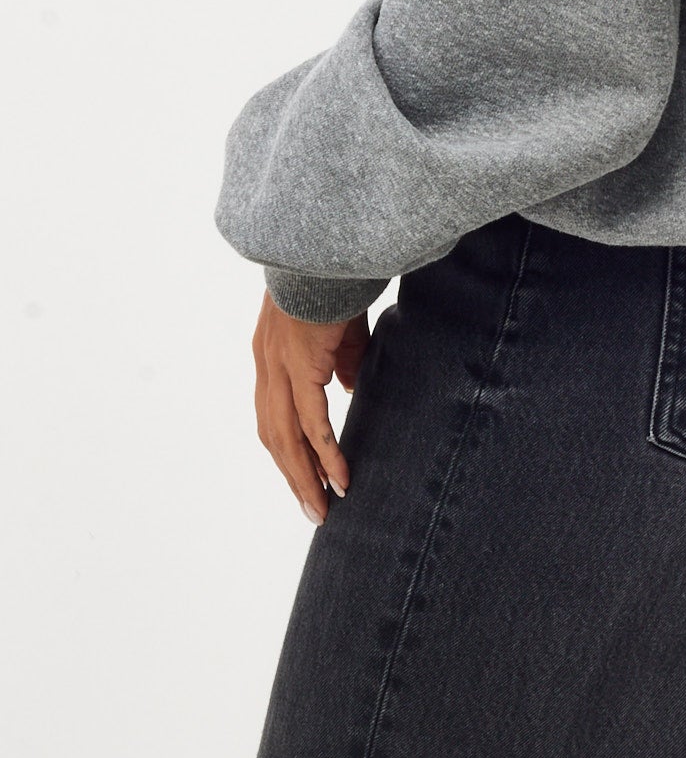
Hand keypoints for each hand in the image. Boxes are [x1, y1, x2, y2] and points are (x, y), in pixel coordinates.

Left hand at [251, 293, 370, 523]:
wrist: (329, 249)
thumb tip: (347, 389)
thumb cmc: (336, 279)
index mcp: (271, 354)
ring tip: (323, 507)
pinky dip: (324, 454)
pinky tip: (339, 478)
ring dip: (305, 476)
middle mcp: (266, 365)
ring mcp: (279, 367)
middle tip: (312, 508)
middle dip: (294, 475)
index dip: (288, 448)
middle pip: (274, 435)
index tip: (305, 476)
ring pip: (286, 437)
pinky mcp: (301, 367)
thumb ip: (340, 361)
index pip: (273, 414)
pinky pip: (311, 423)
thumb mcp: (339, 328)